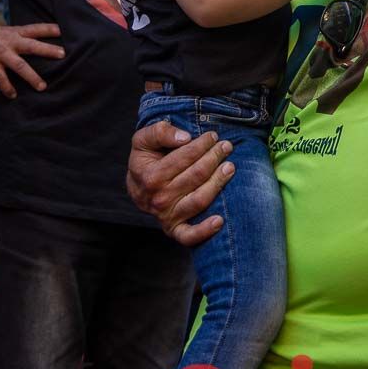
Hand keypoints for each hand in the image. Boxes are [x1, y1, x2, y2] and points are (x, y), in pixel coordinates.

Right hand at [0, 21, 63, 97]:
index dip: (49, 29)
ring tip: (42, 87)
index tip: (64, 30)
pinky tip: (13, 95)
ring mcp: (0, 54)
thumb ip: (18, 38)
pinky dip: (7, 88)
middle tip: (62, 54)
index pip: (35, 28)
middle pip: (32, 46)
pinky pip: (1, 79)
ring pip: (20, 66)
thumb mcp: (4, 32)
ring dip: (32, 77)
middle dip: (48, 50)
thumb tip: (35, 44)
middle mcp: (10, 42)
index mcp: (15, 32)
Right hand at [126, 120, 235, 245]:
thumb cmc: (145, 160)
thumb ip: (160, 132)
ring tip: (230, 166)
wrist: (137, 187)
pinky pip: (189, 236)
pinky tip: (220, 221)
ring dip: (218, 182)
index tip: (213, 135)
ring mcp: (167, 216)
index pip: (184, 157)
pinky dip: (204, 231)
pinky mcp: (175, 229)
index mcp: (152, 176)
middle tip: (226, 146)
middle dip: (214, 157)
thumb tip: (185, 137)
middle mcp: (160, 198)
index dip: (202, 144)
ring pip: (200, 199)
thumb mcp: (143, 140)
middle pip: (196, 175)